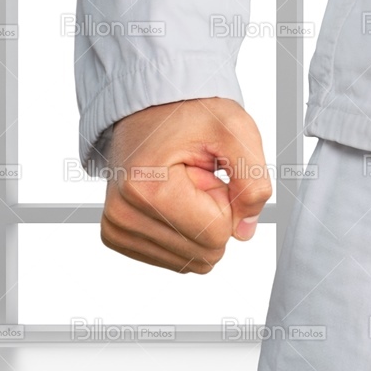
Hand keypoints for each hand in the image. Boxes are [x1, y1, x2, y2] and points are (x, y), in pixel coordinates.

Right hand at [97, 97, 271, 273]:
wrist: (151, 109)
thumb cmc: (190, 114)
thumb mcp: (236, 131)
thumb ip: (253, 182)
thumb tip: (246, 231)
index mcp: (147, 187)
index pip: (216, 234)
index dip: (227, 202)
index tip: (208, 171)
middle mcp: (123, 214)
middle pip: (204, 252)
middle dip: (214, 215)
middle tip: (197, 177)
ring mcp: (117, 228)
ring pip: (191, 260)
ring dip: (199, 224)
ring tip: (184, 185)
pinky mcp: (118, 236)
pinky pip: (174, 258)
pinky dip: (184, 232)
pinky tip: (173, 199)